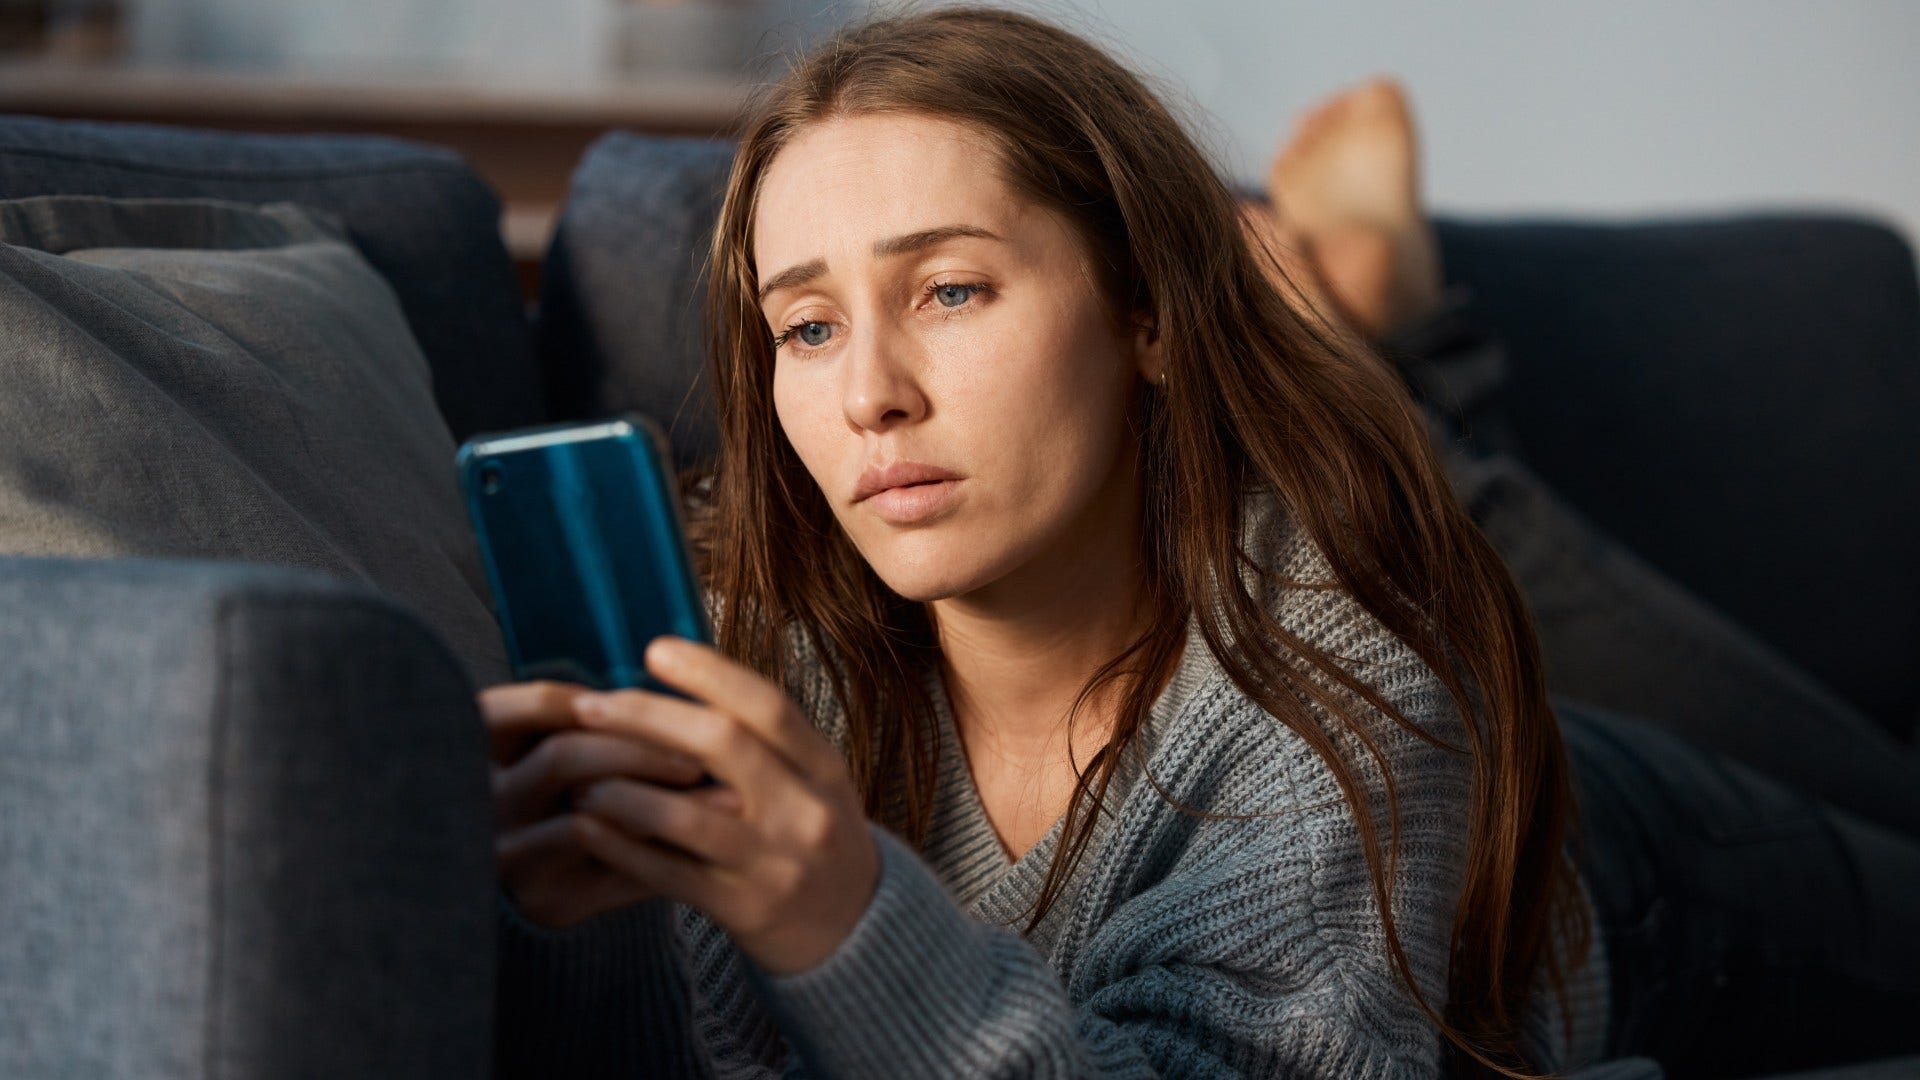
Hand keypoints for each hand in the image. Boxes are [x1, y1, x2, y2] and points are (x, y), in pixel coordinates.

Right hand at [482, 679, 736, 928]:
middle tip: (699, 750)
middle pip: (563, 755)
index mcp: (477, 754)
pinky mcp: (543, 900)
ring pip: (592, 809)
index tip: (641, 697)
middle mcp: (483, 805)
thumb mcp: (556, 752)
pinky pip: (614, 865)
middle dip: (641, 746)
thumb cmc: (562, 799)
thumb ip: (590, 723)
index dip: (578, 698)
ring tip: (718, 791)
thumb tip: (672, 677)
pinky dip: (664, 846)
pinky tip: (703, 838)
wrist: (548, 885)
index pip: (514, 710)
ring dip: (661, 793)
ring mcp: (510, 854)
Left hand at [567, 636, 880, 975]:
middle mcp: (806, 810)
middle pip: (723, 744)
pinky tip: (586, 828)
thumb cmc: (816, 840)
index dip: (709, 672)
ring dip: (623, 789)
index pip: (768, 706)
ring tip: (579, 777)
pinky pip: (670, 874)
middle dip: (649, 717)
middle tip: (591, 705)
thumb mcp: (814, 783)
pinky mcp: (745, 909)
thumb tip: (684, 682)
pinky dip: (622, 847)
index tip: (654, 650)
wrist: (855, 932)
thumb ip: (765, 743)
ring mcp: (777, 863)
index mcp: (825, 767)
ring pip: (687, 815)